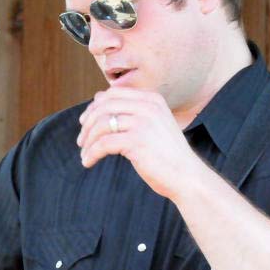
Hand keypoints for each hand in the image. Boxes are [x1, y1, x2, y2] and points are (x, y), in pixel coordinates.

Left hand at [77, 87, 201, 198]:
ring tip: (85, 153)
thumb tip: (98, 98)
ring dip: (88, 141)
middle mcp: (148, 106)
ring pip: (101, 125)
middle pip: (103, 107)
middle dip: (87, 124)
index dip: (94, 107)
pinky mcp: (136, 141)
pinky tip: (88, 162)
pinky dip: (92, 153)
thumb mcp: (153, 124)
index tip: (85, 122)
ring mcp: (143, 122)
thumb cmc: (167, 154)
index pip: (112, 94)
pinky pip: (103, 144)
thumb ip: (132, 111)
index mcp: (152, 99)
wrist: (187, 176)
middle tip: (81, 140)